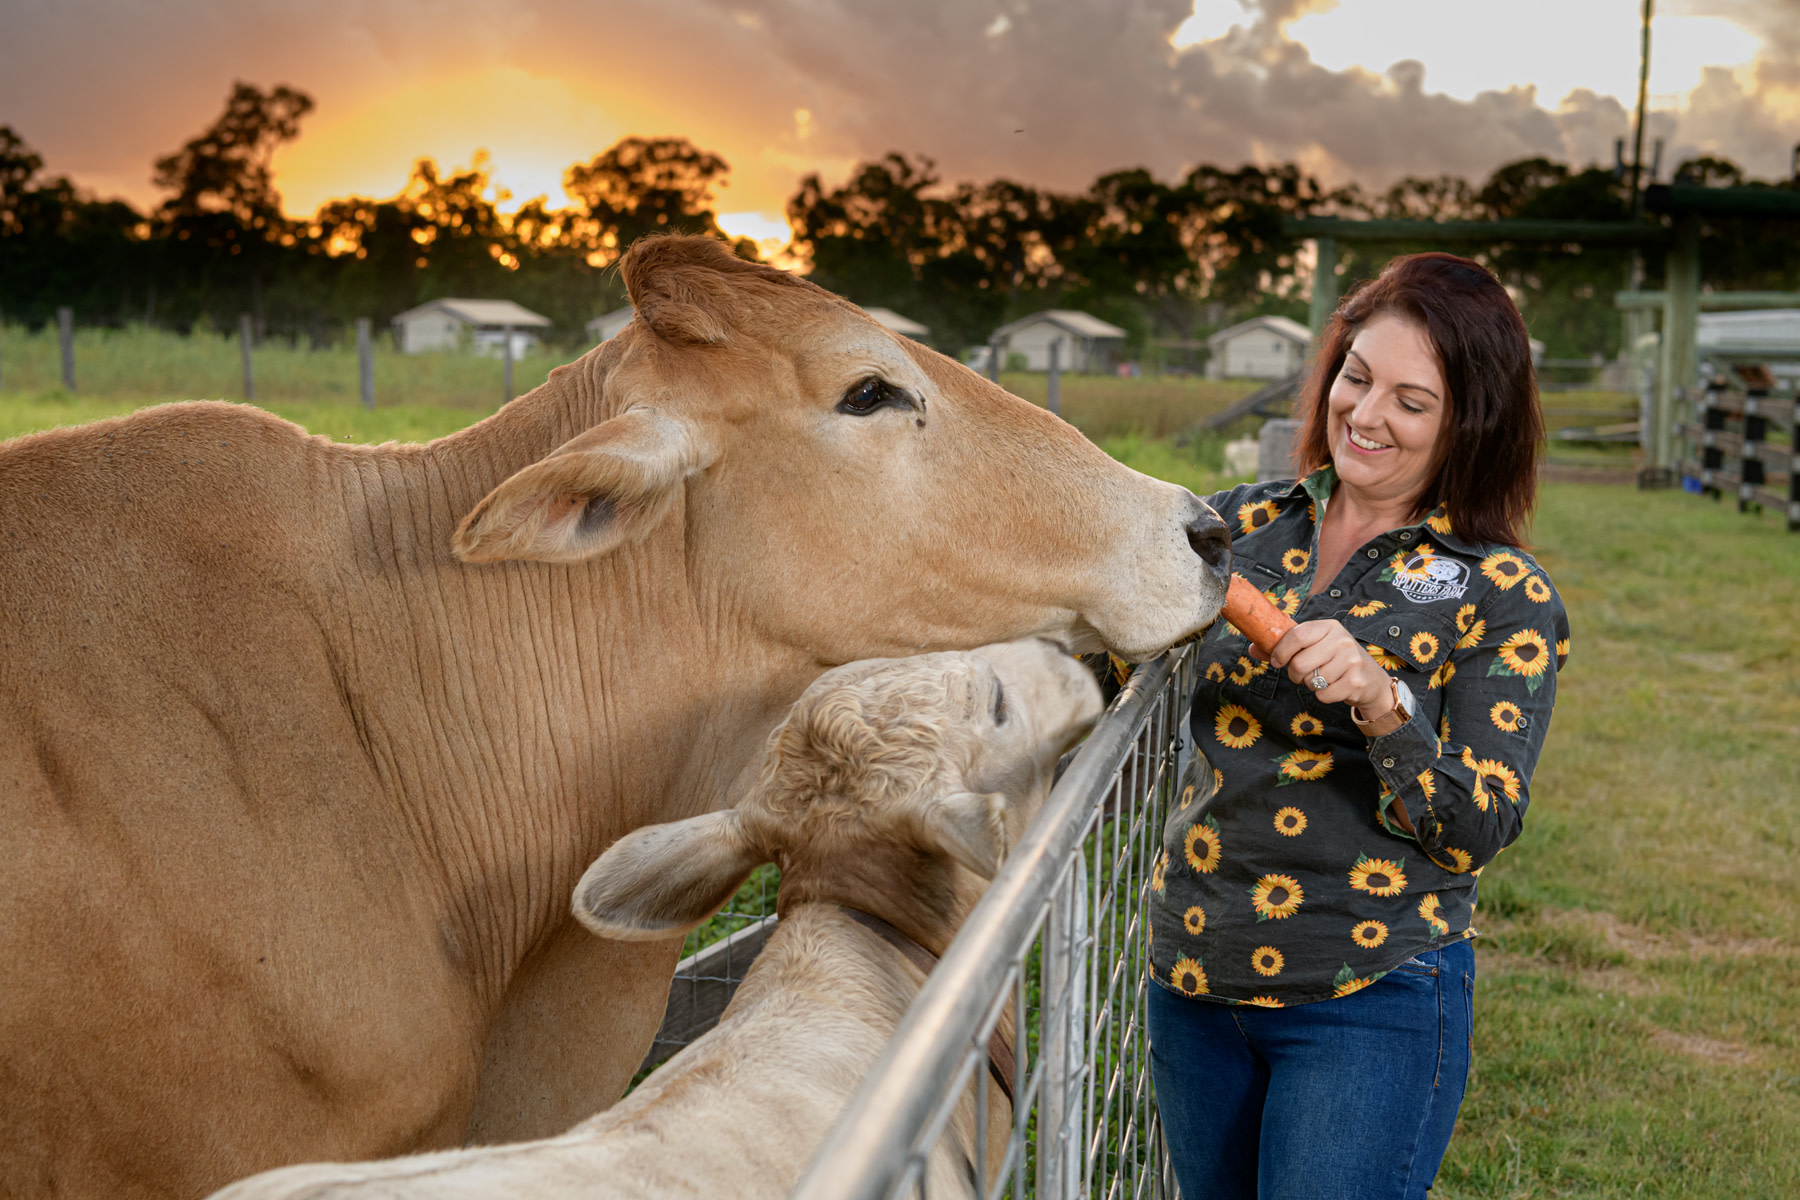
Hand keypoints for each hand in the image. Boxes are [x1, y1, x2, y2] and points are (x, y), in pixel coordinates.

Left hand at [1267, 620, 1394, 715]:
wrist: (1370, 679)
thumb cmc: (1335, 659)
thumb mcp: (1315, 646)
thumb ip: (1284, 647)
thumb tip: (1252, 648)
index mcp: (1329, 627)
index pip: (1297, 635)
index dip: (1281, 651)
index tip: (1276, 661)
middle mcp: (1342, 640)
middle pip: (1300, 662)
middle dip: (1294, 674)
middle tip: (1302, 674)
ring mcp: (1351, 661)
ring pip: (1311, 680)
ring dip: (1310, 684)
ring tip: (1323, 678)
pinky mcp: (1355, 682)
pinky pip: (1323, 695)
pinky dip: (1323, 696)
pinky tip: (1334, 687)